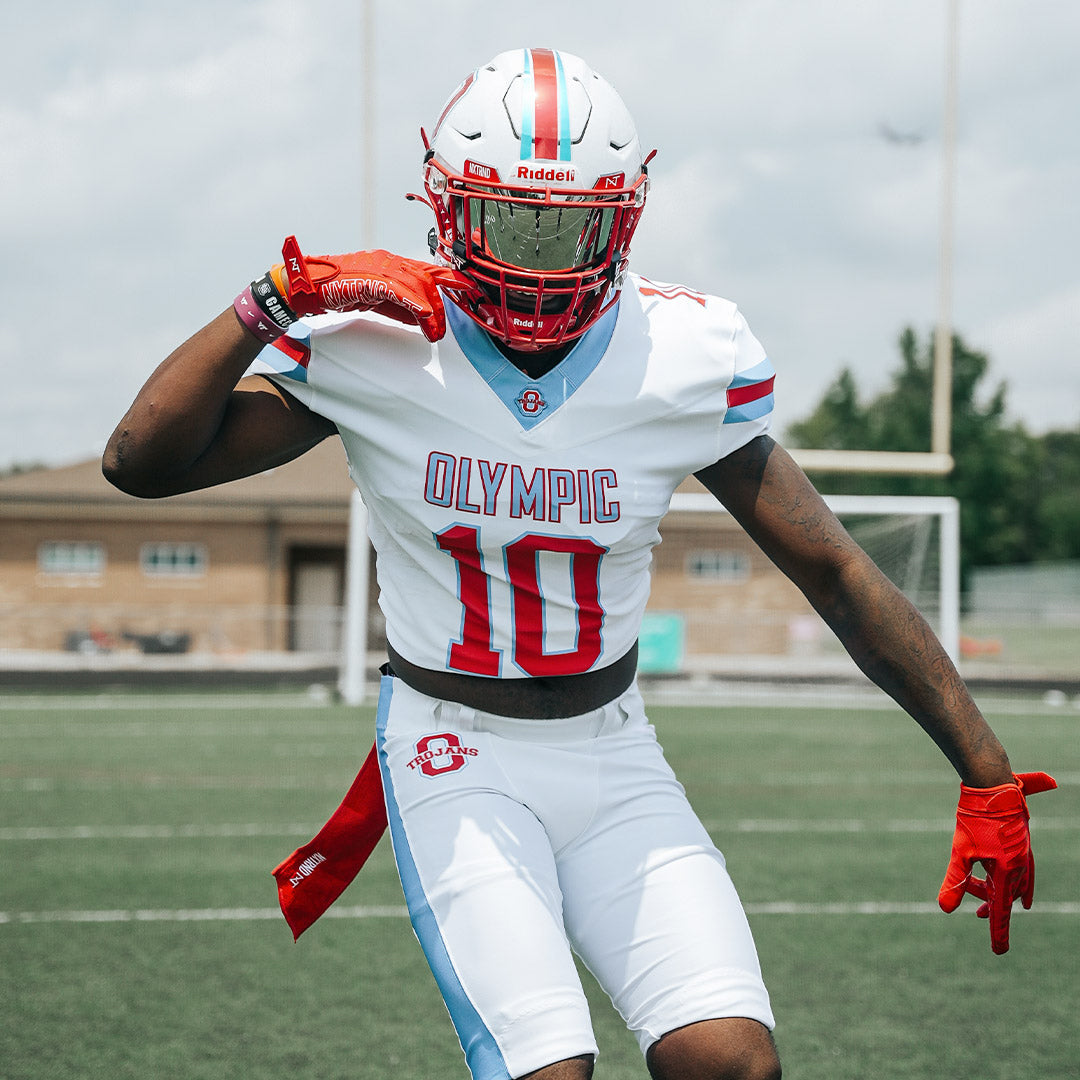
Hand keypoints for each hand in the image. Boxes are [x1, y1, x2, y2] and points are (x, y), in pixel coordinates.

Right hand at [277, 235, 475, 341]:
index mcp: (390, 263)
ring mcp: (378, 267)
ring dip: (429, 312)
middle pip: (425, 279)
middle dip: (439, 306)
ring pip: (415, 285)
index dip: (448, 278)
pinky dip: (414, 304)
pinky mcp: (368, 279)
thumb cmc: (338, 291)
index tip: (467, 288)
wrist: (307, 287)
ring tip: (434, 333)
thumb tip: (422, 318)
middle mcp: (387, 261)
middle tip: (441, 330)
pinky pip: (398, 292)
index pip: (425, 269)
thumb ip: (399, 307)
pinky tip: (424, 316)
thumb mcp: (376, 300)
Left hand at [938, 770, 1056, 952]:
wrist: (993, 786)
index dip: (998, 931)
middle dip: (992, 907)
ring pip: (1013, 882)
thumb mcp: (960, 851)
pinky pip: (1021, 870)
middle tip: (977, 916)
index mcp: (1007, 871)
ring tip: (981, 895)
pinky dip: (1014, 881)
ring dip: (997, 890)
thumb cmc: (974, 818)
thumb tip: (944, 909)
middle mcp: (1020, 865)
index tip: (998, 951)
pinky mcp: (1021, 843)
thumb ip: (955, 881)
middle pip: (1006, 895)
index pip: (1001, 909)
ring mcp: (1023, 854)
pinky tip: (1012, 886)